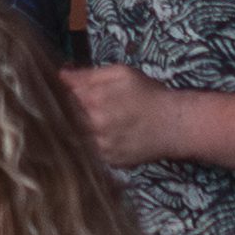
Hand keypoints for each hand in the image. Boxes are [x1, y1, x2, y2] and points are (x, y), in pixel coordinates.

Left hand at [59, 62, 173, 167]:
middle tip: (77, 106)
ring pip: (75, 137)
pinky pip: (89, 152)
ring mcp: (100, 147)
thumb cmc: (149, 95)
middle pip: (64, 119)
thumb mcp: (121, 73)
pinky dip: (90, 144)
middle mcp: (93, 126)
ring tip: (94, 121)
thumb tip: (61, 76)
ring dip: (77, 129)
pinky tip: (102, 135)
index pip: (60, 96)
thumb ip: (88, 74)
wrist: (175, 125)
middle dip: (66, 112)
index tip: (62, 91)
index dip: (59, 93)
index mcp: (94, 100)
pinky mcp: (108, 161)